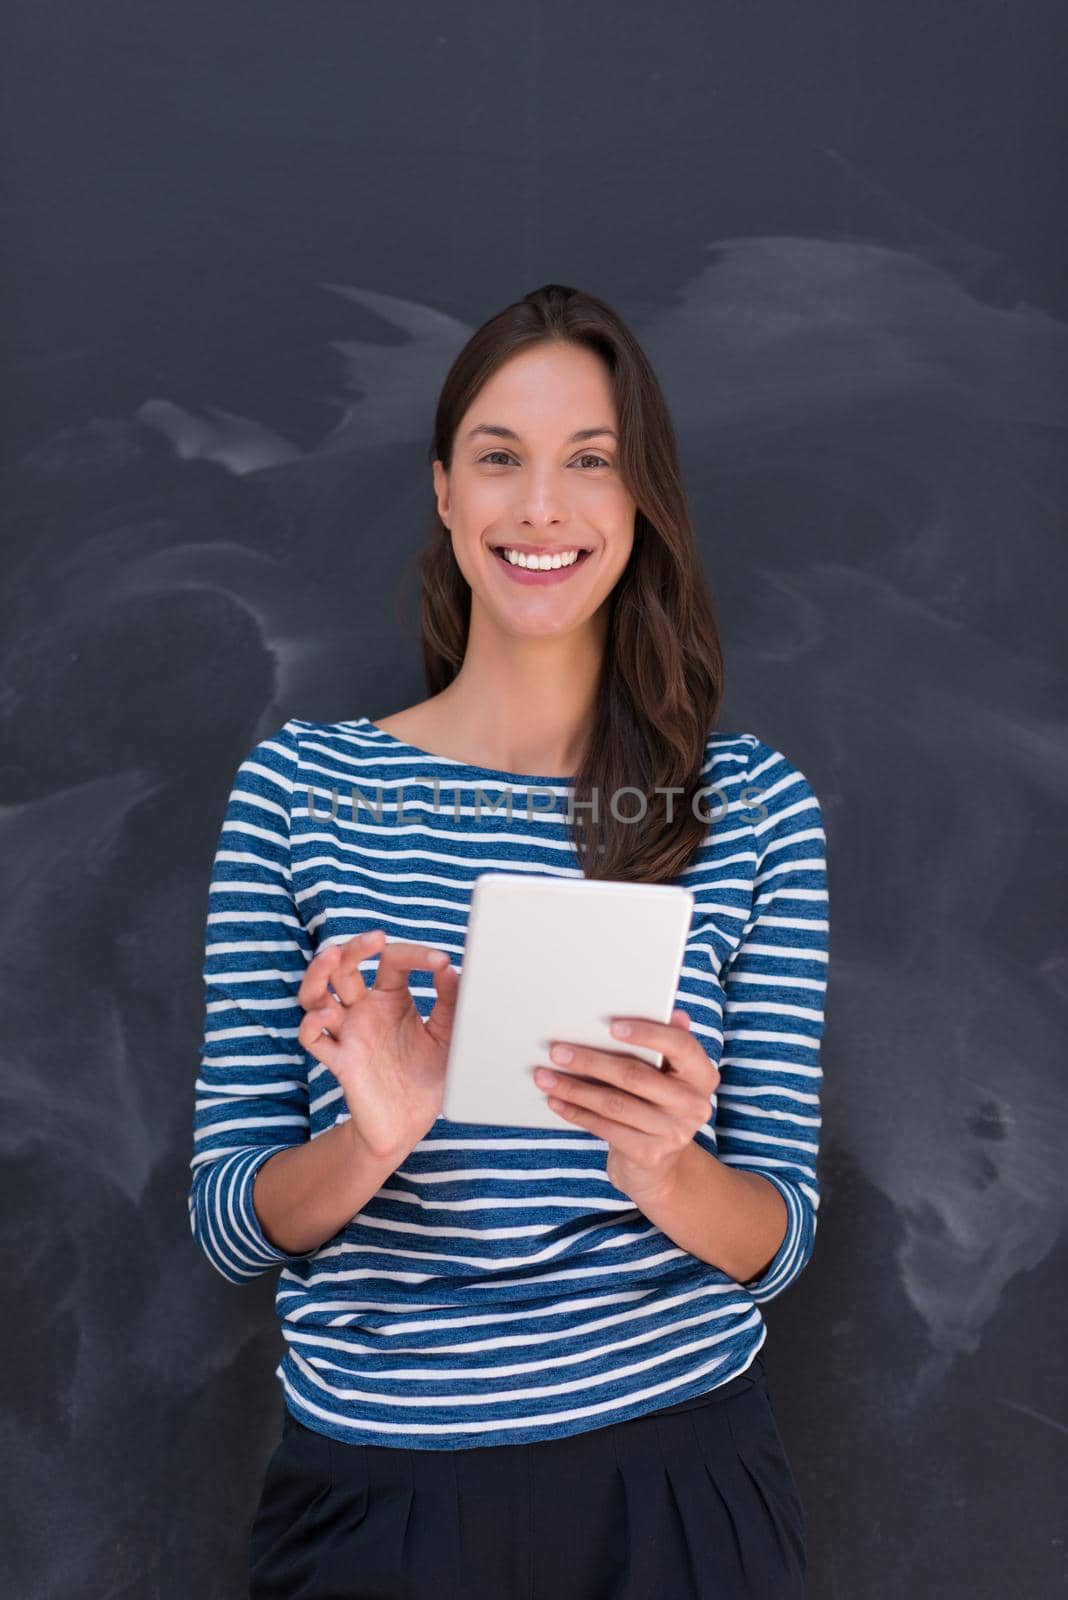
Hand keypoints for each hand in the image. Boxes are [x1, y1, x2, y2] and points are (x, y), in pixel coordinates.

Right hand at [296, 929, 460, 1160]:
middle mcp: (364, 1010)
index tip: (440, 962)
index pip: (392, 961)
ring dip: (319, 973)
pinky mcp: (340, 1062)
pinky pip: (312, 1039)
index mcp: (391, 998)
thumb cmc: (426, 1077)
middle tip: (376, 938)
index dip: (414, 955)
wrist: (410, 1125)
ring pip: (316, 995)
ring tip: (332, 956)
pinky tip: (328, 1016)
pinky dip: (313, 1024)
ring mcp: (348, 1034)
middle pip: (344, 967)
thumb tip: (450, 968)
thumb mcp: (448, 1035)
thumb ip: (450, 1002)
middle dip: (354, 947)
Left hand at [533, 1008, 718, 1204]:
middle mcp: (694, 1105)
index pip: (680, 1046)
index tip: (611, 1026)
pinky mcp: (649, 1154)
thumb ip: (669, 1045)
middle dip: (590, 1061)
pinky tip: (556, 1100)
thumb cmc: (658, 1103)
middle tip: (557, 1051)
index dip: (647, 1034)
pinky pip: (605, 1127)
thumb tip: (676, 1013)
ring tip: (545, 1075)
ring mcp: (673, 1133)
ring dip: (574, 1087)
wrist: (660, 1165)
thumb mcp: (669, 1075)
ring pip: (614, 1103)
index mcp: (702, 1075)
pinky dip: (576, 1112)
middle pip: (635, 1076)